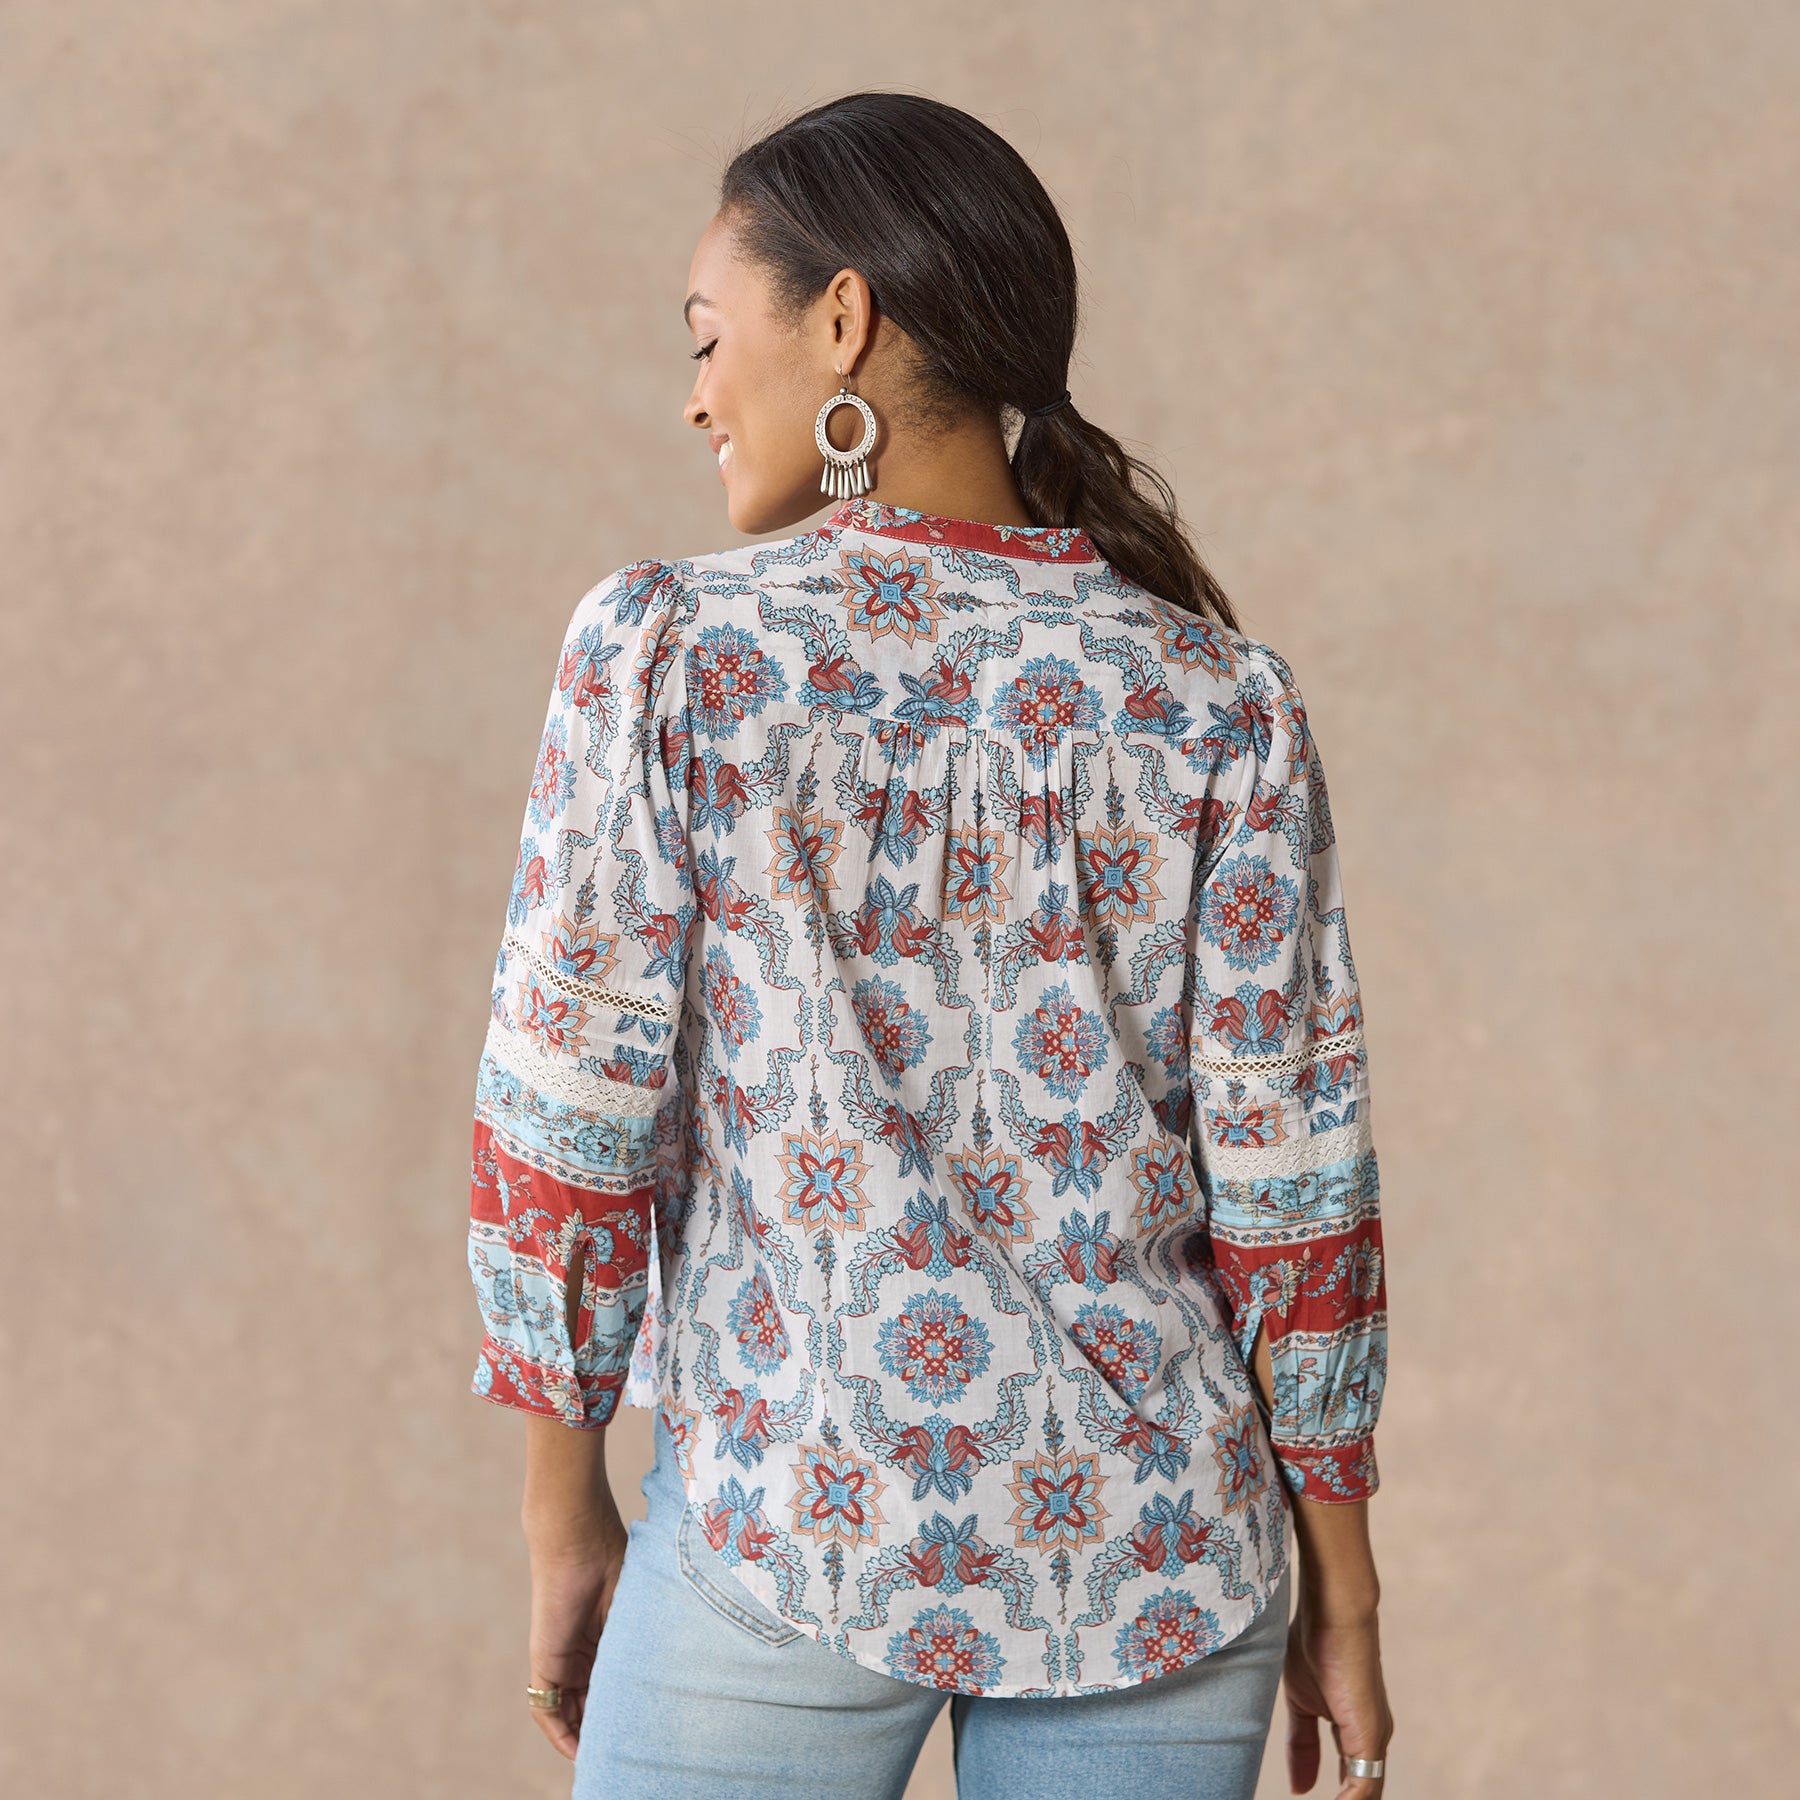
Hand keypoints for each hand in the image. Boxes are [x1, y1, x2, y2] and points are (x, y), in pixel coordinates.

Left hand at [523, 1494, 629, 1759]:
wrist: (578, 1535)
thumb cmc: (614, 1557)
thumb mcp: (639, 1607)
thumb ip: (649, 1634)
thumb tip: (685, 1665)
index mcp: (607, 1638)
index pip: (614, 1684)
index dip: (626, 1708)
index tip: (646, 1731)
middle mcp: (584, 1653)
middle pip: (592, 1705)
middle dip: (607, 1731)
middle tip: (630, 1755)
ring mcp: (563, 1659)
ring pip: (571, 1713)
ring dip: (585, 1738)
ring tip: (607, 1760)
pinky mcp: (545, 1661)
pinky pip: (546, 1709)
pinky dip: (560, 1734)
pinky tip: (578, 1752)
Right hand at [1282, 1598, 1393, 1798]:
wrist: (1332, 1610)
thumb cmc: (1317, 1643)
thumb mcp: (1300, 1702)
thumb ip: (1302, 1743)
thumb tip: (1300, 1787)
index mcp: (1358, 1731)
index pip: (1352, 1781)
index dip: (1338, 1799)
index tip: (1305, 1799)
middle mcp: (1373, 1739)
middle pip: (1363, 1794)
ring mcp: (1375, 1739)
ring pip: (1366, 1796)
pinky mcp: (1371, 1735)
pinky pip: (1364, 1789)